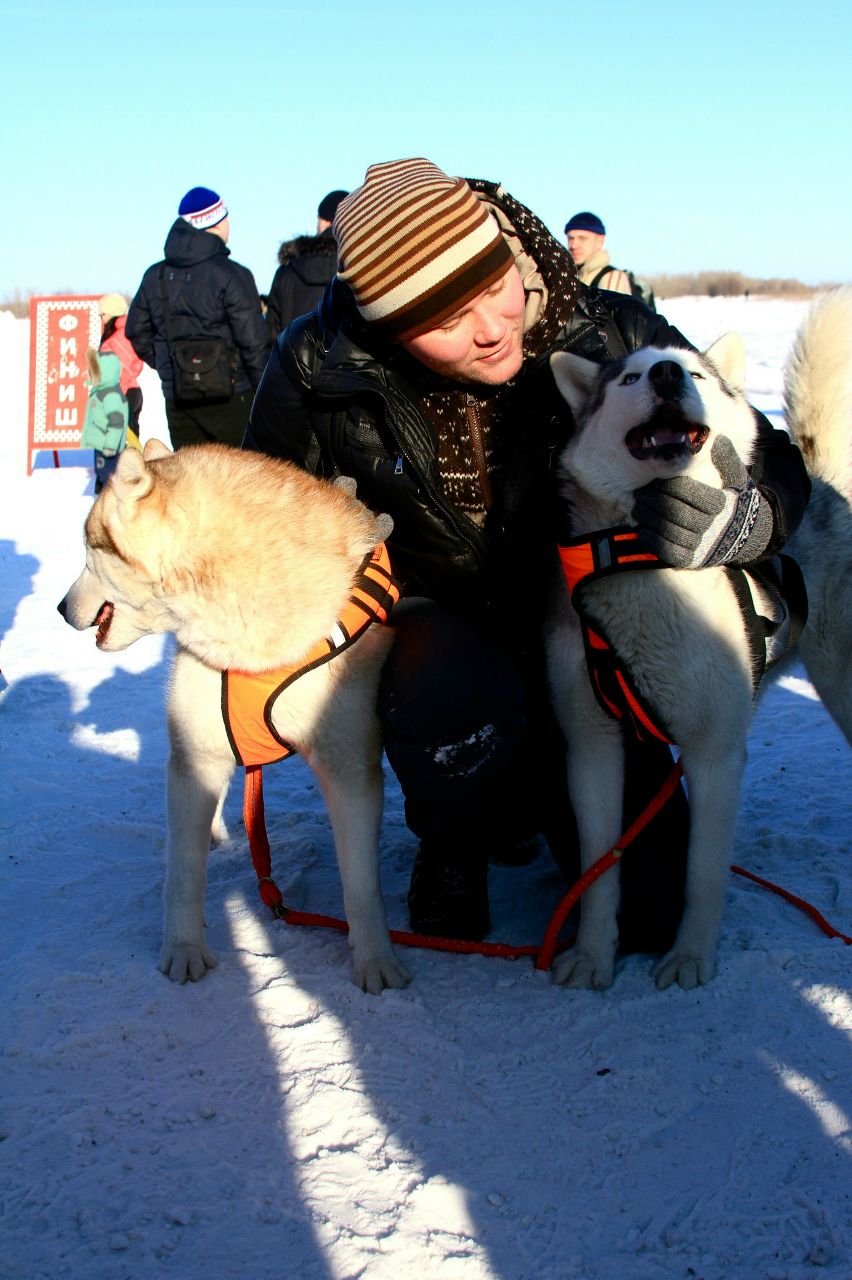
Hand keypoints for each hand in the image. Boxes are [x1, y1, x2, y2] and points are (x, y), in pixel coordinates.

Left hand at [632, 436, 773, 567]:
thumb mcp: (738, 478)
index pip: (687, 491)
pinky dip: (652, 541)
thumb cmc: (735, 500)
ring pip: (668, 532)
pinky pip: (667, 553)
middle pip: (674, 512)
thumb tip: (716, 439)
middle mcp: (712, 527)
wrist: (746, 536)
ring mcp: (702, 546)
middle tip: (639, 492)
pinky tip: (642, 530)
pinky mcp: (692, 561)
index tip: (654, 478)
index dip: (667, 484)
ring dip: (648, 519)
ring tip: (638, 508)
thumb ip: (727, 459)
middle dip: (653, 500)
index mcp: (721, 504)